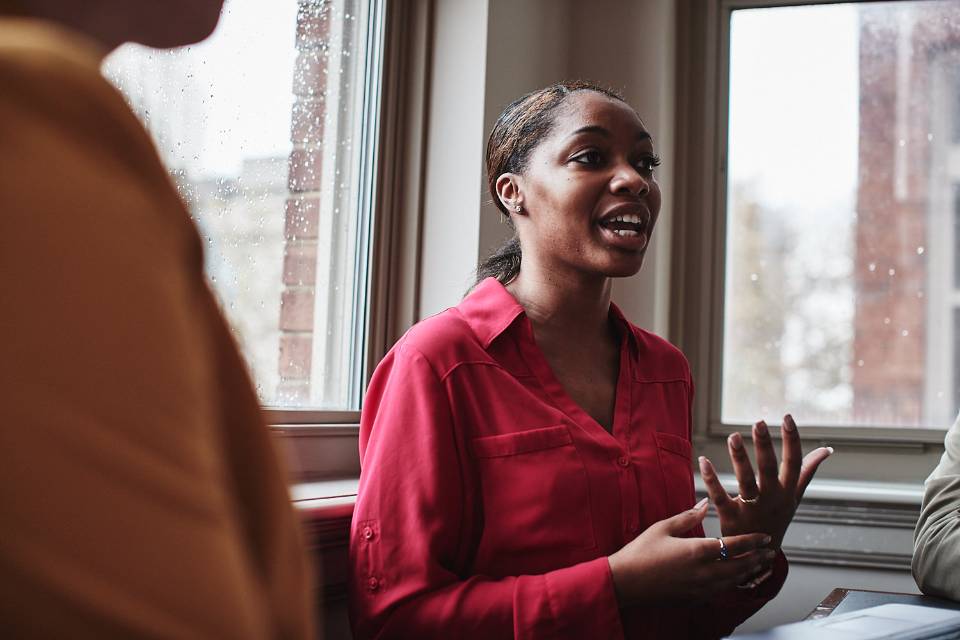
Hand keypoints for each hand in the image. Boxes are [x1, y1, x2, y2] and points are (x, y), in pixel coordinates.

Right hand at [607, 498, 776, 605]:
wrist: (624, 582)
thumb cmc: (640, 552)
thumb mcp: (663, 528)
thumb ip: (688, 516)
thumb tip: (705, 503)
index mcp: (697, 551)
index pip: (734, 545)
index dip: (753, 540)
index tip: (765, 536)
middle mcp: (703, 572)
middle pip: (741, 566)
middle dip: (758, 558)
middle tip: (771, 552)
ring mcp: (700, 588)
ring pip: (734, 582)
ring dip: (750, 573)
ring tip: (760, 566)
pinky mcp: (694, 598)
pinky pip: (722, 592)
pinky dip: (734, 585)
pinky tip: (737, 580)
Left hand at [699, 414, 832, 549]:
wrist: (759, 558)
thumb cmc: (776, 520)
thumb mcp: (794, 497)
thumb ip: (807, 472)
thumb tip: (827, 449)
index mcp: (787, 491)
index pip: (794, 463)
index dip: (792, 440)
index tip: (786, 418)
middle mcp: (772, 499)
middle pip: (769, 469)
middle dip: (765, 446)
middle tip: (759, 423)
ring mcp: (752, 509)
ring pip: (746, 481)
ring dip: (740, 459)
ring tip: (732, 436)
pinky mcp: (731, 518)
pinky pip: (720, 496)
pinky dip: (711, 479)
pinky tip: (704, 460)